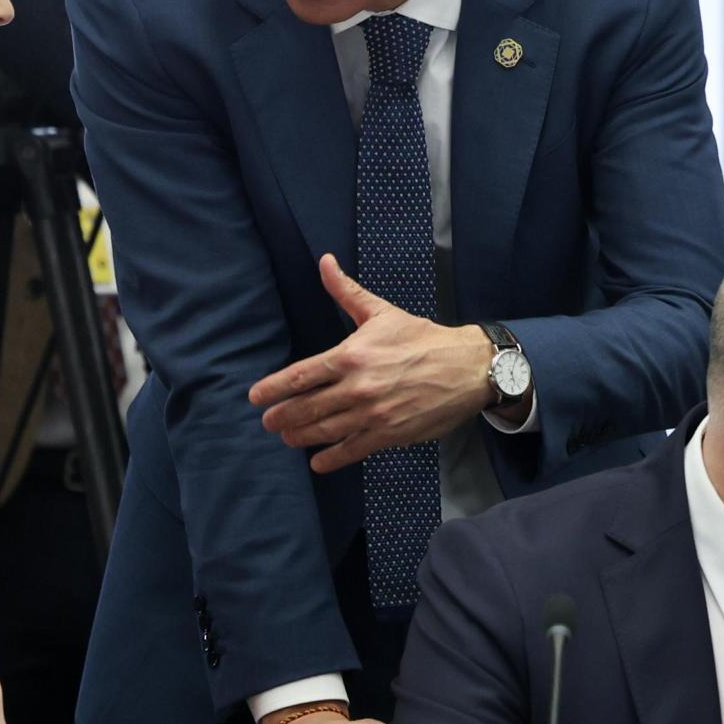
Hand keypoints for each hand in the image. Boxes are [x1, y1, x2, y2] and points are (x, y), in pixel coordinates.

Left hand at [250, 254, 492, 473]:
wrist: (468, 367)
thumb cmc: (423, 338)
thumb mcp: (381, 312)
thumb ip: (346, 292)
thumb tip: (324, 262)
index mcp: (352, 355)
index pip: (301, 375)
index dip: (273, 388)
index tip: (255, 396)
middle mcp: (358, 387)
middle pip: (307, 407)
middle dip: (281, 416)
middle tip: (267, 422)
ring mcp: (373, 414)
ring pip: (325, 431)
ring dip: (301, 436)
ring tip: (288, 437)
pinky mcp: (389, 434)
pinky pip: (352, 450)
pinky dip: (331, 458)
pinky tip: (318, 462)